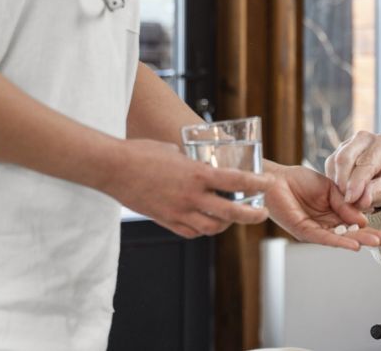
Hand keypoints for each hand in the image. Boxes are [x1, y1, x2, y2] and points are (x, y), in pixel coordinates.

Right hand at [101, 139, 273, 237]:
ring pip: (211, 228)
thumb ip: (191, 160)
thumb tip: (199, 162)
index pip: (236, 182)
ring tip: (232, 219)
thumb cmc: (141, 153)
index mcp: (196, 174)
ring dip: (226, 225)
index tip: (268, 184)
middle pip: (230, 213)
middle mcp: (191, 196)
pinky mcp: (164, 220)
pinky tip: (205, 223)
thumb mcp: (174, 150)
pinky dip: (201, 230)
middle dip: (251, 215)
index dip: (256, 184)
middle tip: (261, 214)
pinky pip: (190, 232)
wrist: (112, 168)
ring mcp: (177, 212)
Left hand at [264, 162, 380, 250]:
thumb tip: (362, 219)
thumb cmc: (299, 180)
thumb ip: (345, 203)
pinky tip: (353, 244)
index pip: (356, 225)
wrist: (277, 178)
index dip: (371, 230)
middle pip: (352, 235)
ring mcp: (316, 229)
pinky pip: (324, 238)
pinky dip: (340, 241)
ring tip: (376, 242)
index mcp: (334, 213)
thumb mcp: (330, 188)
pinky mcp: (304, 231)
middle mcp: (326, 224)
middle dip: (370, 239)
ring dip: (359, 241)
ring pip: (341, 238)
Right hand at [324, 131, 380, 210]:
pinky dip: (333, 181)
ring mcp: (348, 143)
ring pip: (335, 161)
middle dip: (343, 181)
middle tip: (345, 201)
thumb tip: (362, 200)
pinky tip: (342, 192)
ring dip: (337, 183)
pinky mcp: (336, 151)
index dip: (357, 182)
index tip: (351, 200)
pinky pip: (329, 166)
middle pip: (345, 157)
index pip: (366, 162)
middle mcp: (364, 138)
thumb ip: (375, 193)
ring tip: (347, 199)